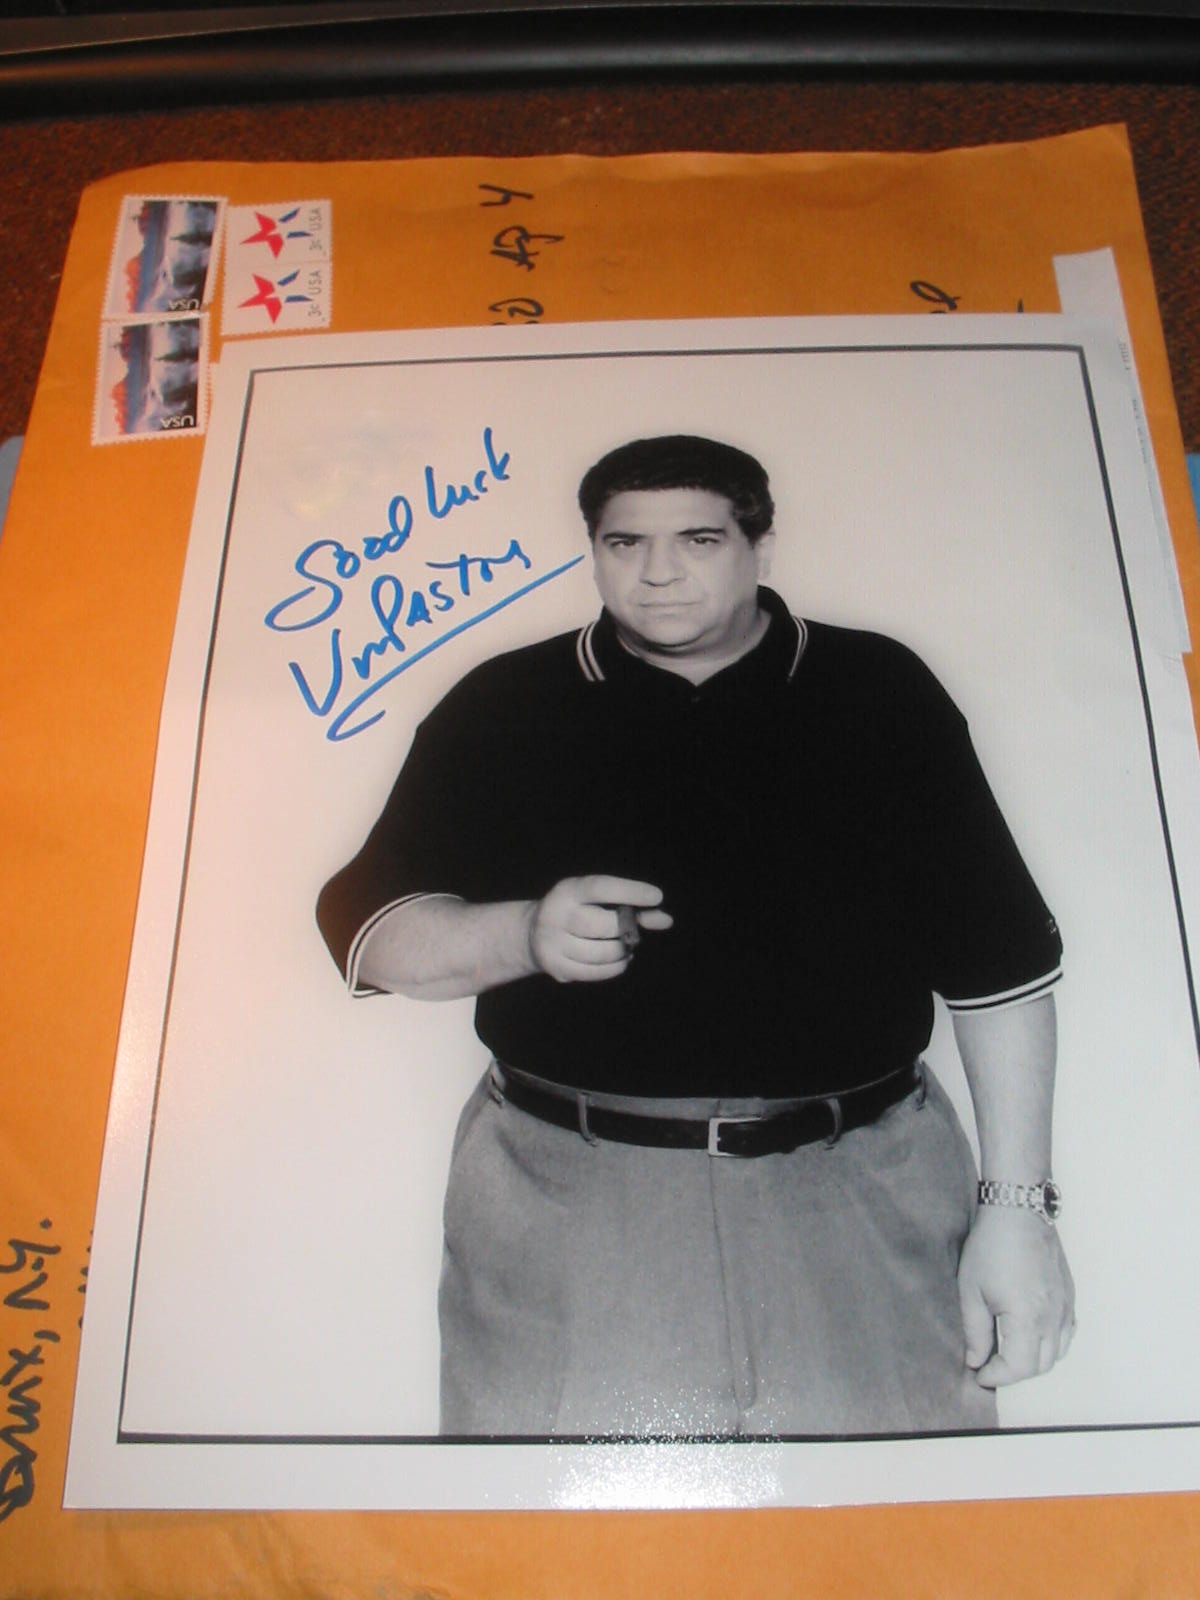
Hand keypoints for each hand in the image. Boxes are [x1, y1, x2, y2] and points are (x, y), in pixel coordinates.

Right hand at [528, 875, 671, 983]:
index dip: (630, 891)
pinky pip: (595, 972)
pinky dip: (615, 967)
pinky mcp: (556, 967)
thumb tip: (665, 919)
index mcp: (567, 891)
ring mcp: (552, 944)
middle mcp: (555, 915)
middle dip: (626, 929)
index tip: (657, 897)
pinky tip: (619, 960)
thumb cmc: (576, 911)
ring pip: (601, 953)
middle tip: (635, 931)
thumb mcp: (596, 900)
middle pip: (602, 925)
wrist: (530, 933)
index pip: (600, 887)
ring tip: (627, 947)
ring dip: (623, 952)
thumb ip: (630, 906)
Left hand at [958, 1204, 1075, 1386]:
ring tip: (1009, 1351)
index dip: (996, 1376)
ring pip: (1058, 1352)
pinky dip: (1052, 1343)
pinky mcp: (1069, 1294)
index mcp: (1029, 1319)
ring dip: (1035, 1360)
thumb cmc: (991, 1247)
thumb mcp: (972, 1291)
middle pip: (1041, 1365)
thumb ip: (975, 1332)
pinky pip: (1067, 1332)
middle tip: (990, 1364)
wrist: (1018, 1210)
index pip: (1019, 1368)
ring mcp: (1065, 1306)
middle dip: (1014, 1372)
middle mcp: (1054, 1317)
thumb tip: (976, 1361)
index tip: (979, 1373)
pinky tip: (1033, 1334)